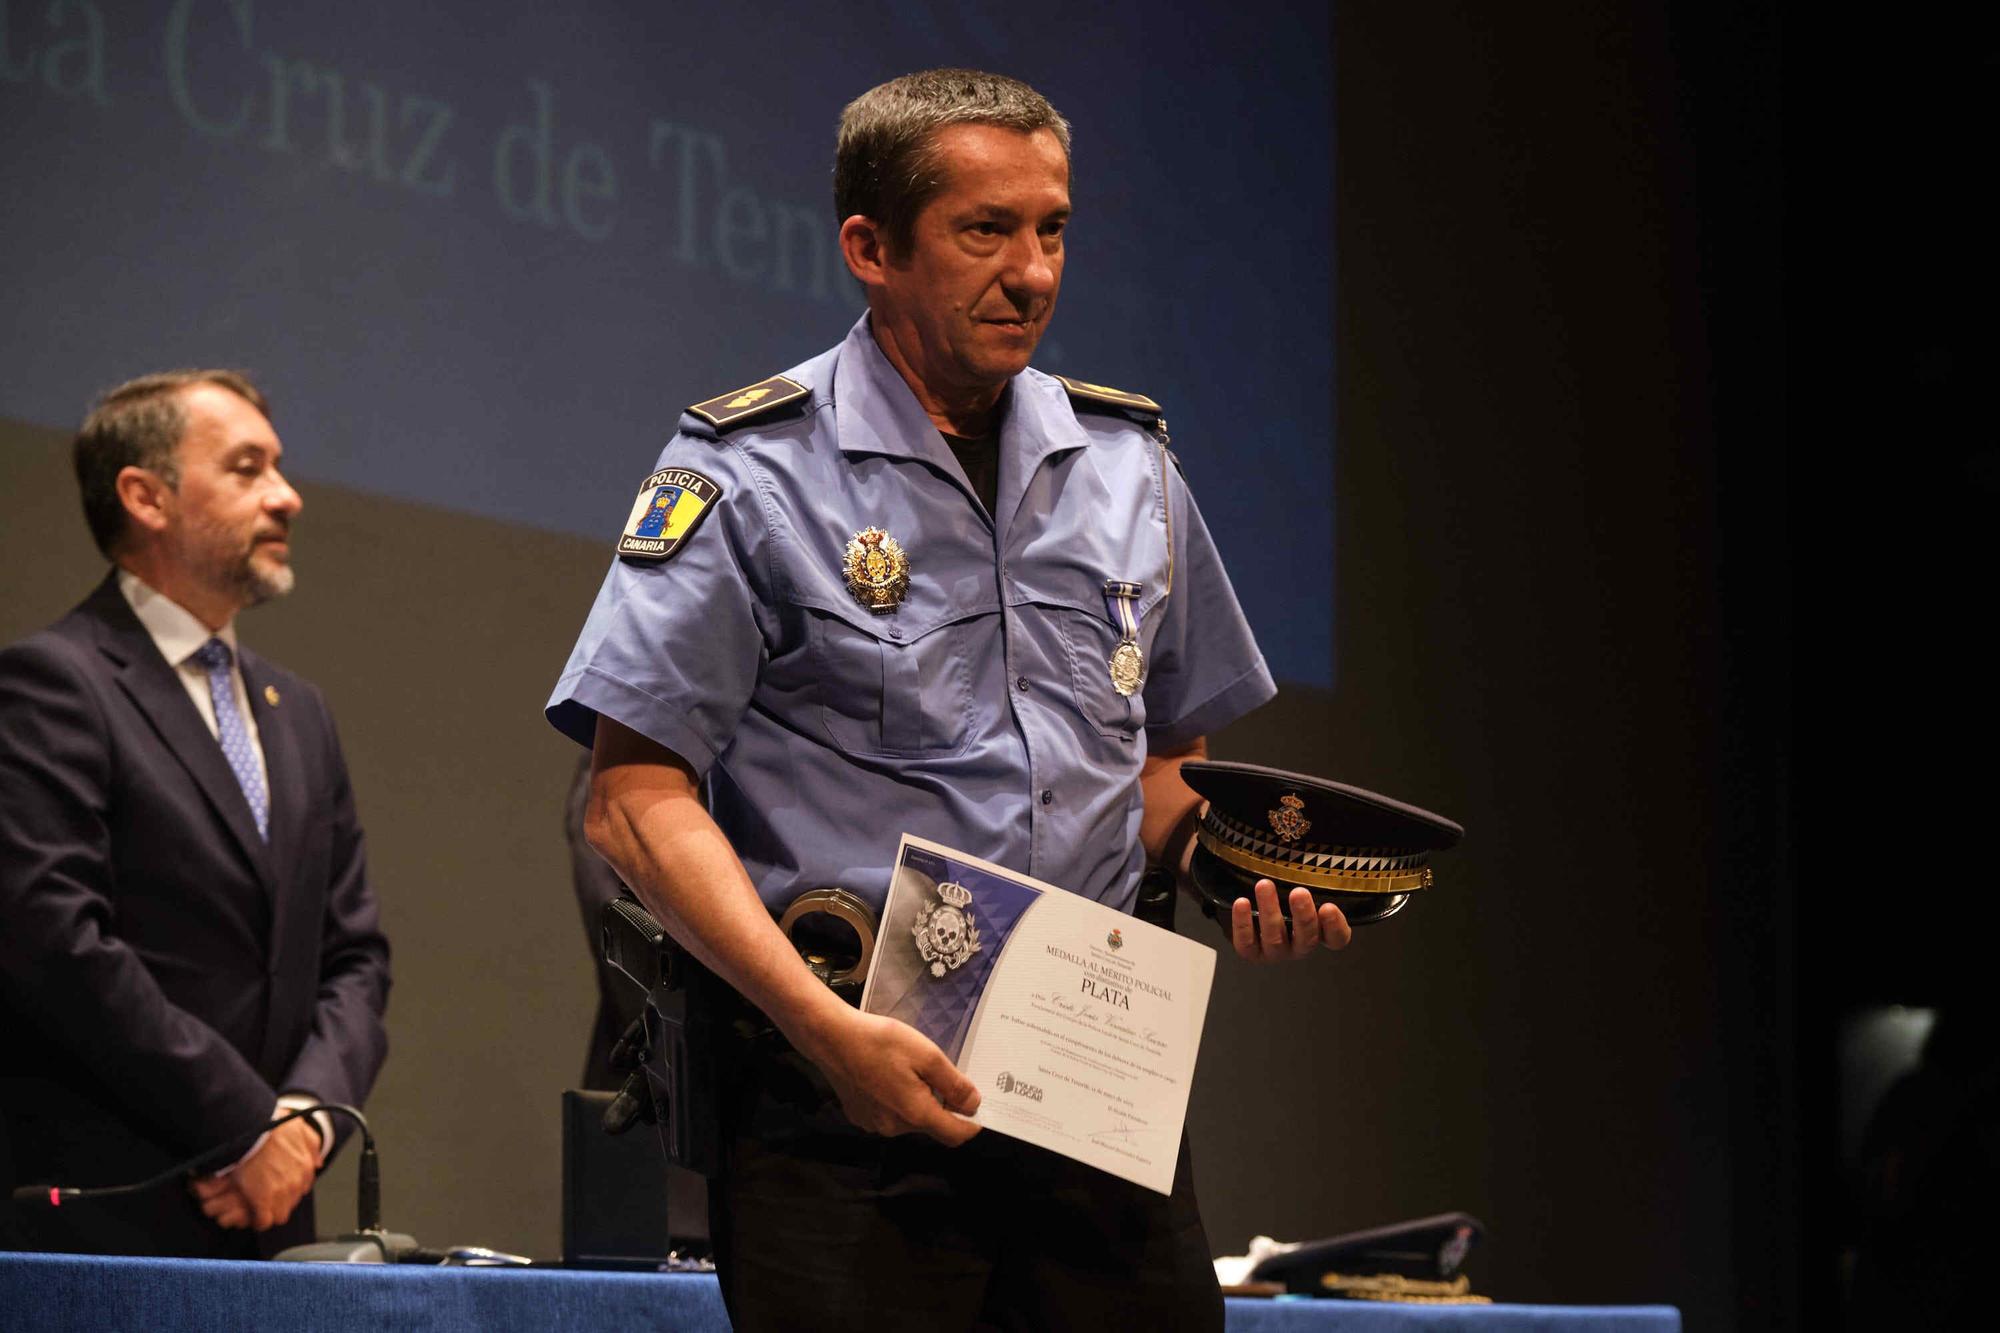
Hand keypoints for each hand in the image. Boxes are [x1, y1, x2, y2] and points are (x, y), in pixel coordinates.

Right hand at [189, 1116, 318, 1229]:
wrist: (249, 1129)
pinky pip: (263, 1220)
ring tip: (258, 1206)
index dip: (289, 1187)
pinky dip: (258, 1219)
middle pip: (292, 1201)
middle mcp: (296, 1181)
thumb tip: (319, 1162)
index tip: (279, 1185)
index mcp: (305, 1165)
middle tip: (267, 1195)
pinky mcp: (262, 1200)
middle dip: (281, 1200)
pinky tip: (252, 1214)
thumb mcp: (299, 1128)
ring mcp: (280, 1192)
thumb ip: (312, 1144)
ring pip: (280, 1214)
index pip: (302, 1186)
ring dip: (271, 1211)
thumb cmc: (270, 1125)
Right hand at [795, 1007, 981, 1144]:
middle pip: (932, 1126)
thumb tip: (973, 1106)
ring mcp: (874, 1125)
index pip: (955, 1136)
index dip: (971, 1123)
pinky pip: (889, 1115)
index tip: (977, 1105)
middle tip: (939, 1072)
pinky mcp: (859, 1116)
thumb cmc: (880, 1042)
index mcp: (915, 1114)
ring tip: (909, 1069)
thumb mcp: (926, 1055)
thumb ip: (953, 1084)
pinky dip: (896, 1100)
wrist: (830, 1037)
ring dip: (918, 1101)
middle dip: (942, 1105)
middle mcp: (895, 1128)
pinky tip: (887, 1074)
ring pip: (909, 1120)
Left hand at [1231, 879, 1351, 961]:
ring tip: (1264, 885)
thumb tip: (1328, 840)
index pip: (1337, 938)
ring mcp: (1276, 952)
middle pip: (1307, 938)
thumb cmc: (1287, 892)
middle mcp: (1300, 946)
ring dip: (1270, 911)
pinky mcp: (1252, 952)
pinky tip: (1242, 902)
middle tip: (1299, 892)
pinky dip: (1243, 924)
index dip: (1335, 926)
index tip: (1329, 907)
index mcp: (1321, 933)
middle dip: (1303, 916)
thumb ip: (1313, 876)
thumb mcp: (1304, 884)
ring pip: (1275, 938)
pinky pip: (1247, 943)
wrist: (1255, 907)